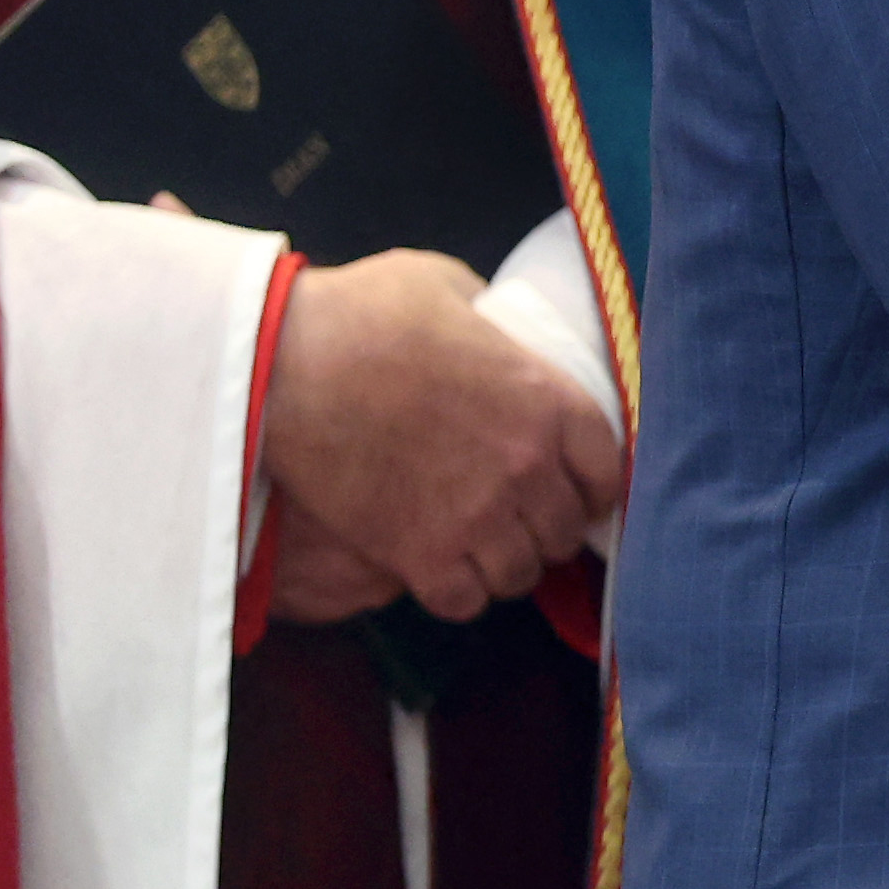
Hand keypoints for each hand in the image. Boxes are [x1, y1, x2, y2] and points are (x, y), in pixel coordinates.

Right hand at [258, 248, 624, 623]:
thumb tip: (491, 328)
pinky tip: (441, 571)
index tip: (577, 491)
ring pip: (520, 573)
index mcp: (546, 400)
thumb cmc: (361, 315)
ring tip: (481, 550)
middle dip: (546, 528)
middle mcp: (525, 466)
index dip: (593, 486)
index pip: (605, 468)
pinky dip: (458, 591)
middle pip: (565, 530)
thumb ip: (487, 316)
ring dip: (504, 565)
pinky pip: (464, 600)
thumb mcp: (446, 288)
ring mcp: (476, 515)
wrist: (283, 365)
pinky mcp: (420, 553)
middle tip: (520, 523)